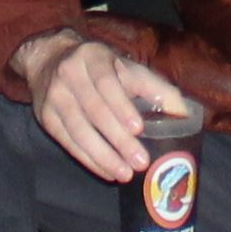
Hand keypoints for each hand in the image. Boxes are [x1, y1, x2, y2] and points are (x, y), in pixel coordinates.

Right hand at [11, 26, 195, 184]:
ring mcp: (54, 96)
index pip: (106, 82)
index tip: (138, 128)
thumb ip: (155, 87)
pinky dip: (88, 160)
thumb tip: (184, 113)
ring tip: (124, 174)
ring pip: (78, 131)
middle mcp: (69, 74)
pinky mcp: (46, 117)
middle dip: (117, 139)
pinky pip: (68, 142)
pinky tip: (107, 172)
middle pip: (94, 110)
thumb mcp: (127, 67)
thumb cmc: (100, 67)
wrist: (49, 59)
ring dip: (103, 156)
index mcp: (93, 57)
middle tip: (140, 162)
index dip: (121, 106)